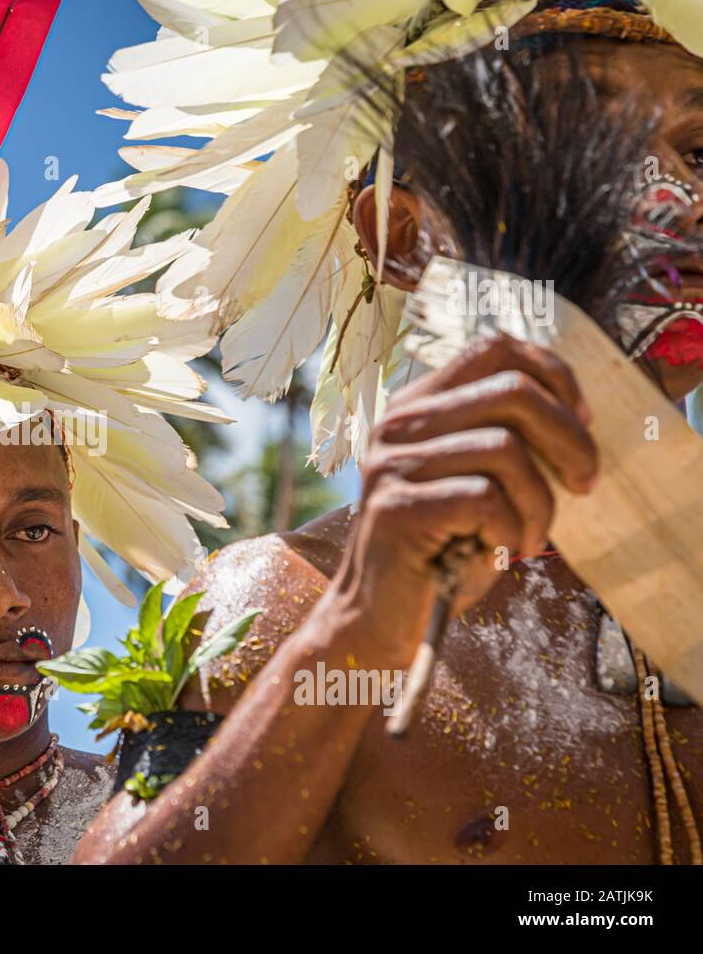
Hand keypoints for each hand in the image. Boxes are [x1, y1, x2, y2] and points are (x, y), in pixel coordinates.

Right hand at [336, 334, 598, 665]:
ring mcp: (391, 464)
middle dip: (569, 440)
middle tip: (584, 483)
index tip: (582, 420)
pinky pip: (485, 499)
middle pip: (512, 391)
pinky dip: (510, 529)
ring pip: (505, 449)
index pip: (494, 348)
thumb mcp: (474, 481)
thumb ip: (500, 437)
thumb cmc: (440, 551)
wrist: (380, 617)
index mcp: (416, 407)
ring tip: (530, 536)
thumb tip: (574, 412)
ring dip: (540, 502)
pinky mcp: (396, 507)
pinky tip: (499, 552)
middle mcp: (397, 424)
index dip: (554, 374)